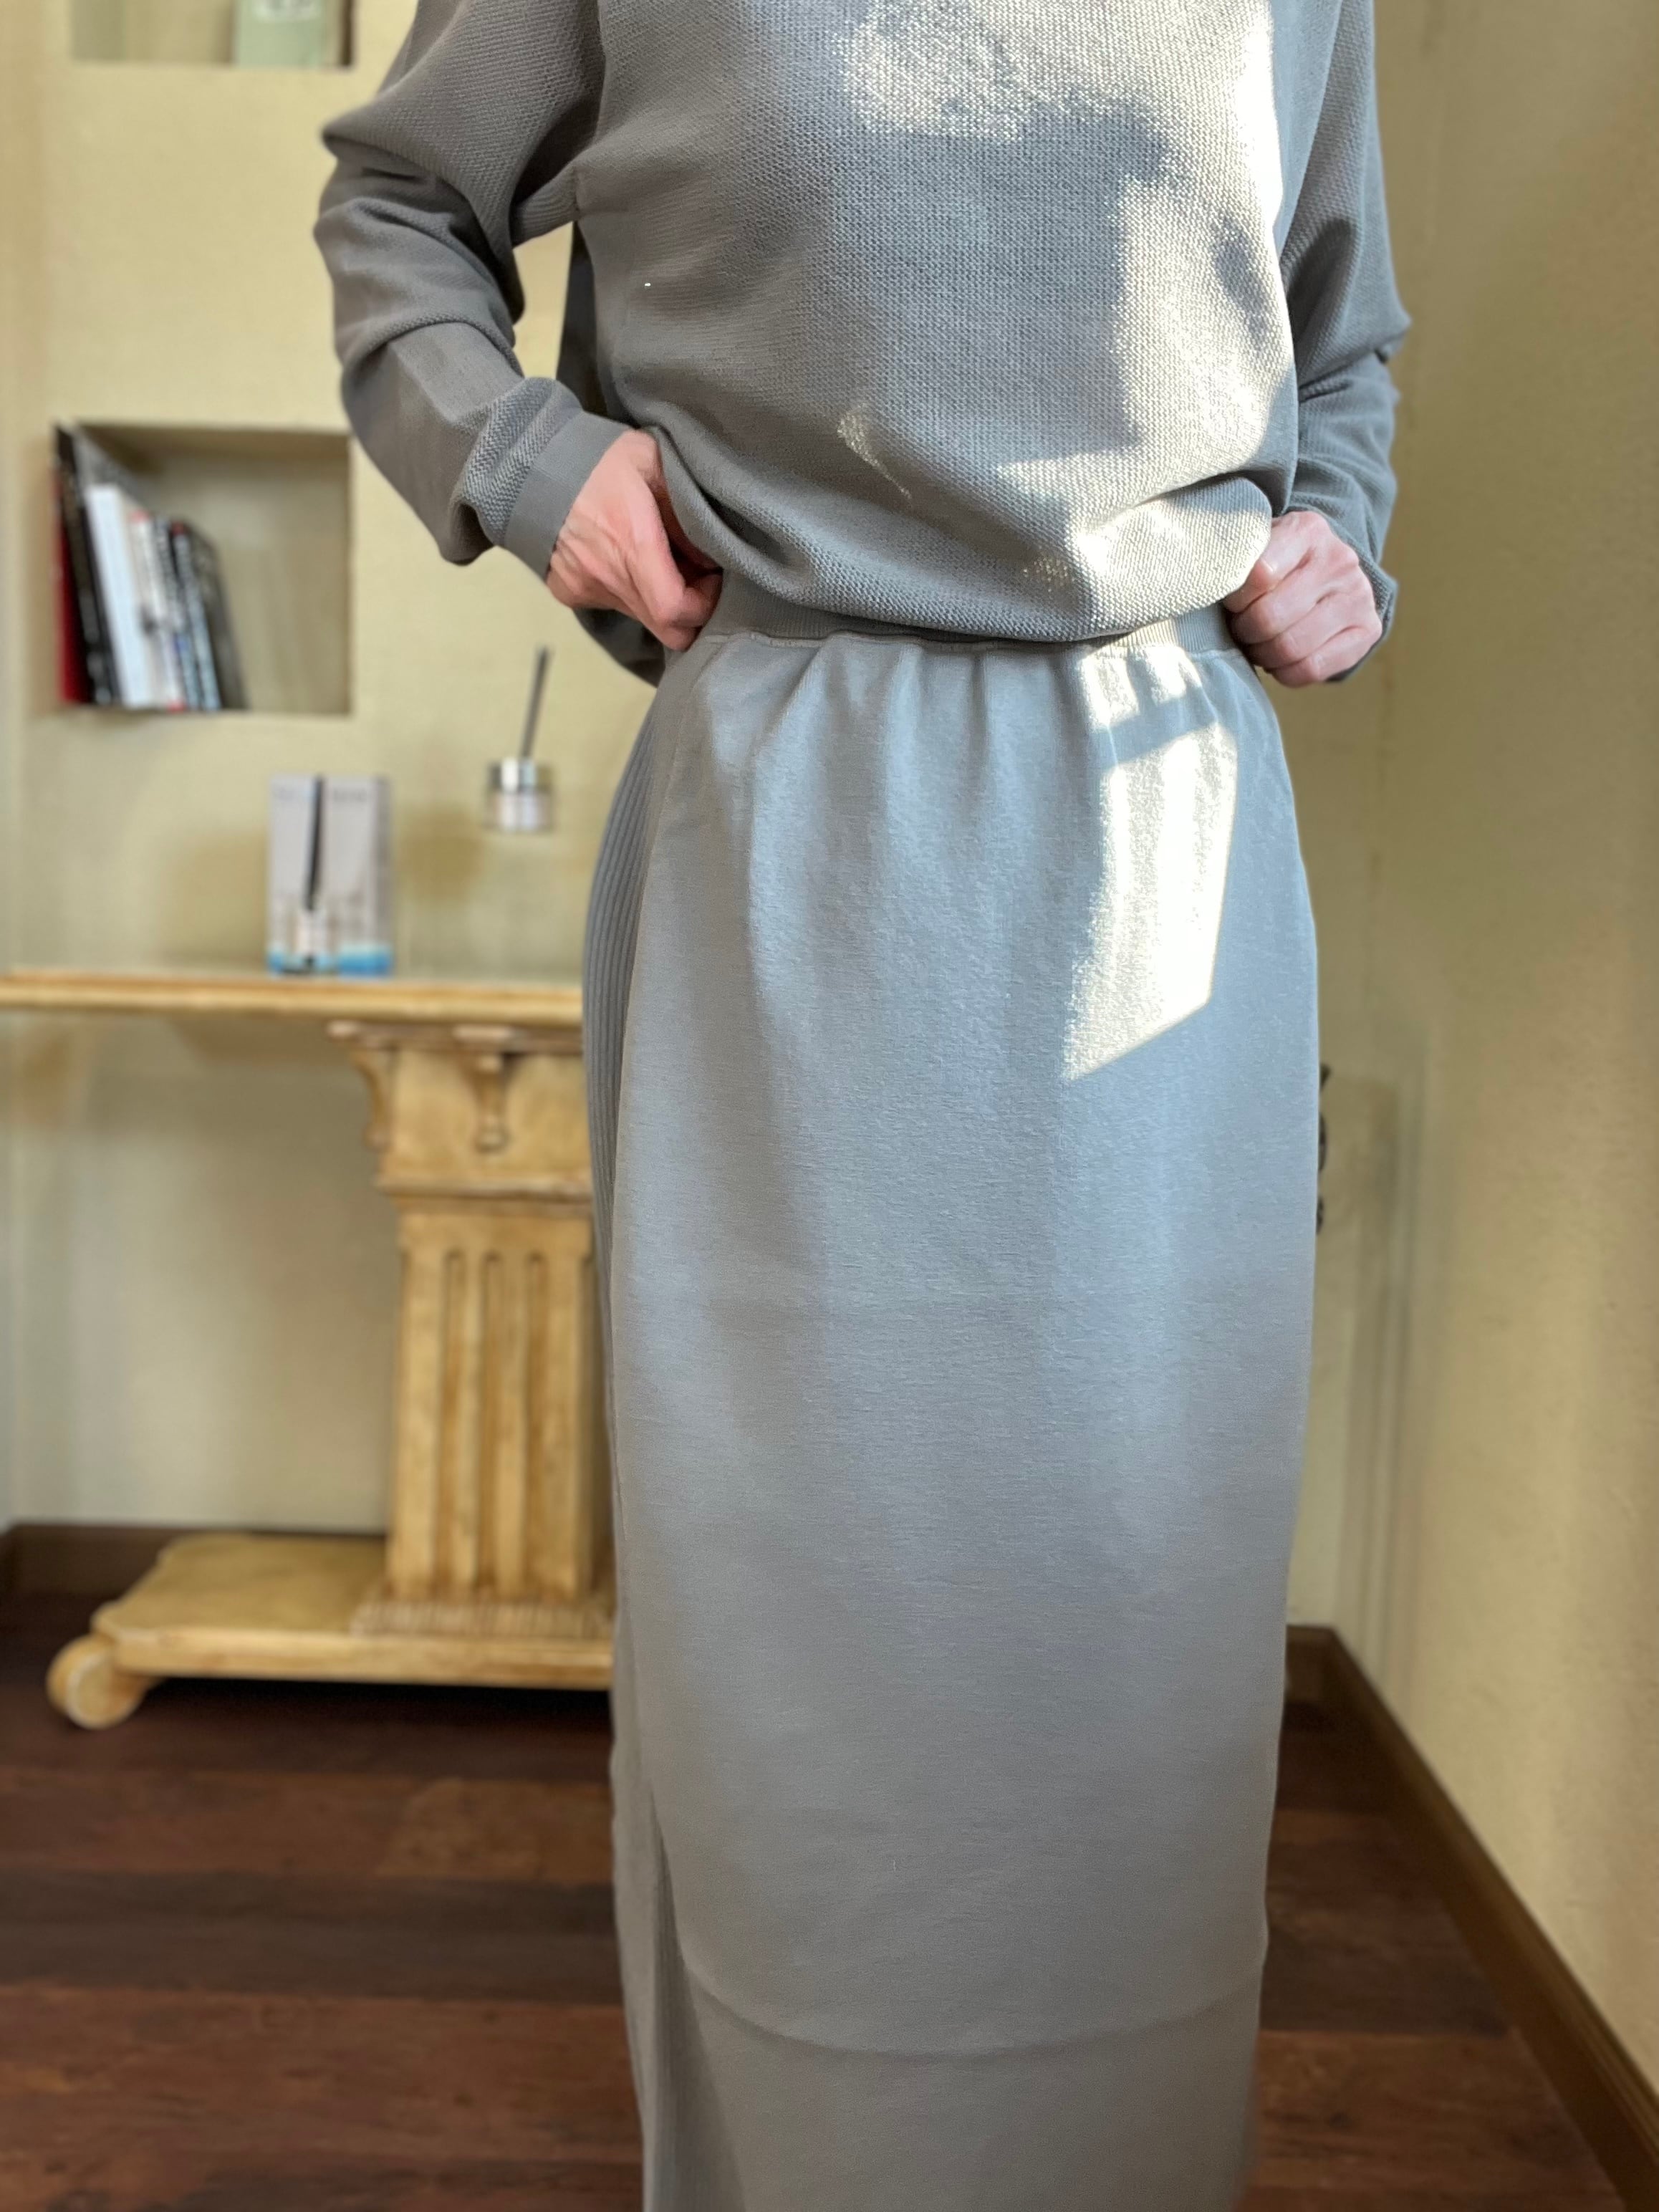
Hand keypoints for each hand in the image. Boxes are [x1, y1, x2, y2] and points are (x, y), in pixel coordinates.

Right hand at [547, 429, 720, 651]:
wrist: (528, 463)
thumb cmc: (597, 458)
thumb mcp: (654, 465)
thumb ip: (686, 513)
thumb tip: (708, 558)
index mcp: (632, 544)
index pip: (677, 613)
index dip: (705, 605)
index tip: (713, 578)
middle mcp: (607, 577)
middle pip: (665, 630)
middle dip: (689, 614)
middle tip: (694, 578)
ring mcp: (585, 589)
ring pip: (640, 616)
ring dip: (657, 597)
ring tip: (655, 556)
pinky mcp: (568, 592)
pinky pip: (611, 604)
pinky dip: (626, 589)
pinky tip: (620, 556)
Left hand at [1224, 511, 1381, 685]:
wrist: (1328, 576)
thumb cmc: (1277, 564)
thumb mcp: (1257, 548)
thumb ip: (1235, 561)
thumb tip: (1203, 586)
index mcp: (1307, 530)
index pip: (1258, 575)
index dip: (1235, 599)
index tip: (1232, 601)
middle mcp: (1338, 560)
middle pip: (1270, 617)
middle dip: (1245, 631)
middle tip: (1242, 628)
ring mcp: (1358, 596)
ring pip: (1291, 647)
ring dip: (1263, 654)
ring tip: (1258, 644)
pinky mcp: (1368, 631)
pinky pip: (1312, 669)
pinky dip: (1285, 673)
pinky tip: (1280, 659)